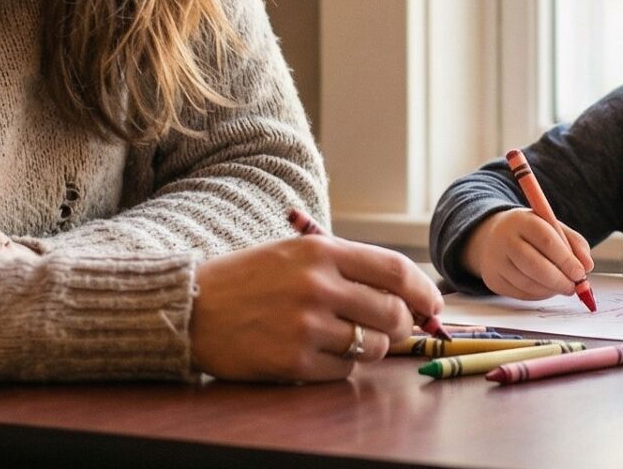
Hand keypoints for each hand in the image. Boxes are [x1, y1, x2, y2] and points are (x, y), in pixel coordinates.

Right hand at [190, 235, 444, 381]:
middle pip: (393, 313)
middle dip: (403, 325)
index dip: (424, 291)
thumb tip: (406, 292)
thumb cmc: (248, 279)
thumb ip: (347, 266)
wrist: (190, 308)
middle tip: (394, 327)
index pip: (396, 271)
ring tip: (345, 336)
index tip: (433, 306)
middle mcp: (318, 286)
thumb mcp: (296, 253)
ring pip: (373, 345)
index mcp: (321, 251)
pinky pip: (344, 370)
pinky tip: (316, 351)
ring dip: (371, 346)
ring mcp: (306, 326)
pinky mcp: (294, 362)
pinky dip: (340, 365)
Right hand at [462, 207, 594, 299]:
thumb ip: (573, 242)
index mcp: (522, 220)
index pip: (546, 240)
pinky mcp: (493, 280)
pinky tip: (546, 288)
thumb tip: (587, 266)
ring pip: (527, 284)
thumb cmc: (529, 232)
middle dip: (559, 280)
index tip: (581, 272)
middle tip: (574, 287)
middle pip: (534, 265)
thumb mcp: (551, 226)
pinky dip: (539, 295)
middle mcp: (505, 239)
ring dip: (550, 290)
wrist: (492, 236)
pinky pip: (520, 294)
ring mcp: (496, 261)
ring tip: (562, 286)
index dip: (566, 259)